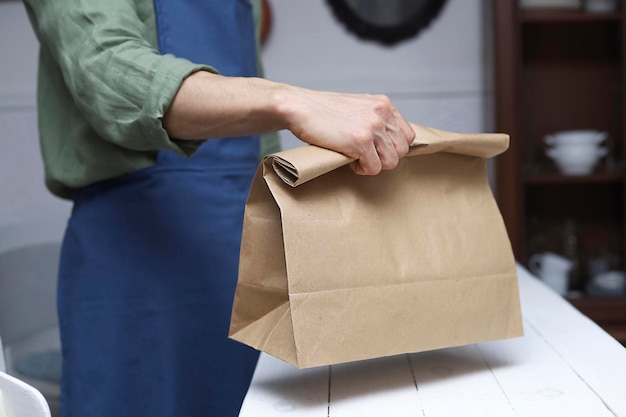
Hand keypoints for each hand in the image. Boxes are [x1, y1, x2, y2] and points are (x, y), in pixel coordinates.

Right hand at [283, 88, 415, 174]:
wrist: (300, 107)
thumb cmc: (323, 111)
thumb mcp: (357, 107)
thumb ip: (375, 119)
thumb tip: (387, 144)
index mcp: (384, 104)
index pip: (408, 135)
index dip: (392, 147)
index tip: (375, 149)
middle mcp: (383, 113)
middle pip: (402, 150)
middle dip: (384, 158)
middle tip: (363, 155)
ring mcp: (373, 127)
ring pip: (391, 162)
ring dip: (373, 165)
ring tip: (356, 158)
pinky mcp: (361, 141)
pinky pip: (374, 168)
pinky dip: (361, 169)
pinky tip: (348, 160)